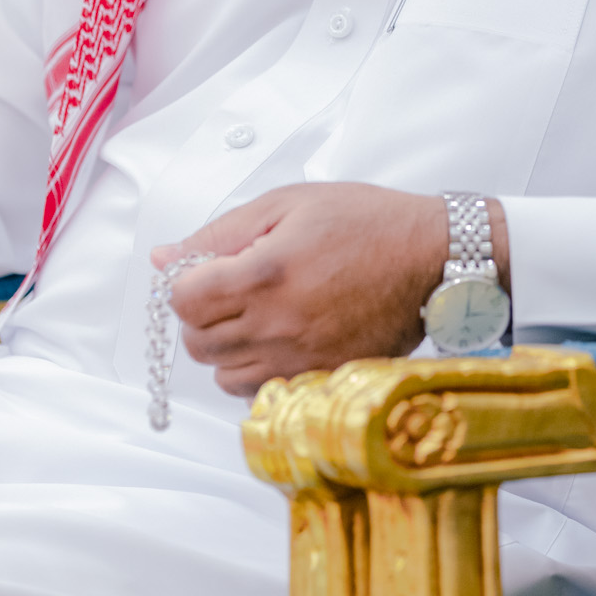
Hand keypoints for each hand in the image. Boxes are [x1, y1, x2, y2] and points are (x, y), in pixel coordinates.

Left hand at [153, 182, 508, 398]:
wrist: (431, 257)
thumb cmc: (365, 222)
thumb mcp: (286, 205)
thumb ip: (219, 233)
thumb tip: (163, 257)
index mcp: (265, 273)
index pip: (183, 301)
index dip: (185, 284)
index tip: (206, 272)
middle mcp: (279, 324)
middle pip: (198, 343)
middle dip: (202, 315)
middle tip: (230, 290)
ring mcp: (301, 358)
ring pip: (223, 374)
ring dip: (227, 346)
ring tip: (257, 314)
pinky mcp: (322, 378)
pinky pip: (262, 391)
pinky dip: (257, 370)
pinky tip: (278, 338)